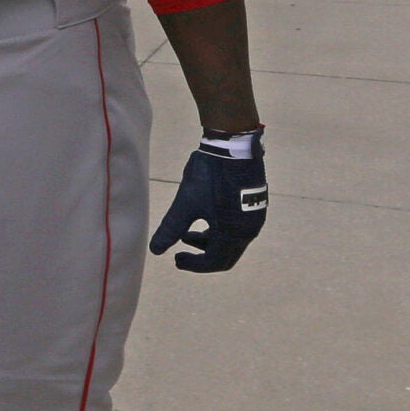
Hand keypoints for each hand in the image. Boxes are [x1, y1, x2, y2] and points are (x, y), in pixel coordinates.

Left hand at [150, 134, 268, 273]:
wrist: (232, 145)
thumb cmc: (209, 175)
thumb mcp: (185, 204)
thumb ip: (171, 229)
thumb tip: (155, 251)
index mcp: (232, 234)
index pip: (214, 262)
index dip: (193, 264)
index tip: (175, 259)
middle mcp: (248, 230)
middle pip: (224, 256)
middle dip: (201, 256)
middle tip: (180, 251)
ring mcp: (254, 218)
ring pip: (231, 241)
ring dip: (209, 242)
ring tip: (186, 233)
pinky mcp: (254, 205)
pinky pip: (237, 228)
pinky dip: (220, 230)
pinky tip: (203, 217)